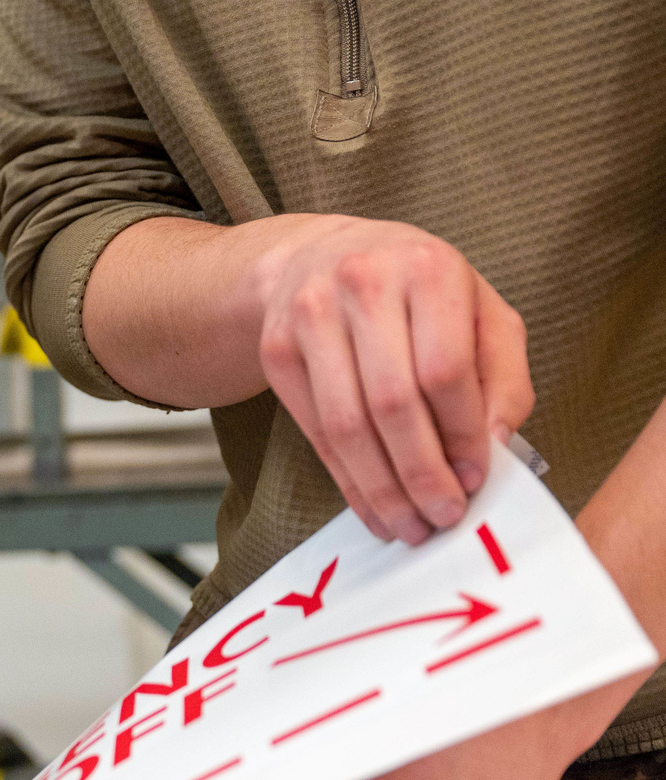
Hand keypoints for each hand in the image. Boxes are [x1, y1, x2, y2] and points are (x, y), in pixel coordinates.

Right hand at [251, 214, 532, 544]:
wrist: (322, 255)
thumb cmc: (418, 291)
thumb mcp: (481, 311)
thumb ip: (504, 375)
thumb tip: (494, 447)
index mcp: (427, 268)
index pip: (445, 369)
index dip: (461, 434)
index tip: (475, 479)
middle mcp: (362, 283)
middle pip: (392, 401)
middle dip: (421, 472)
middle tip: (444, 516)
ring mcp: (309, 314)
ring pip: (346, 424)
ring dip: (381, 487)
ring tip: (409, 525)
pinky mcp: (276, 349)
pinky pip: (314, 431)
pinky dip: (347, 480)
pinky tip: (373, 507)